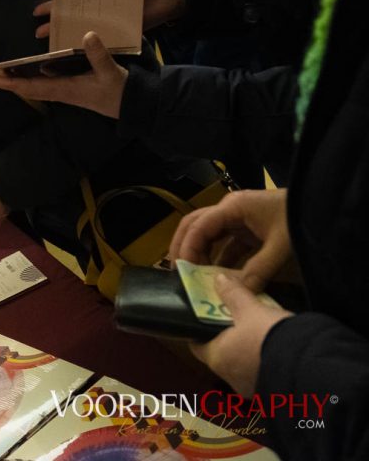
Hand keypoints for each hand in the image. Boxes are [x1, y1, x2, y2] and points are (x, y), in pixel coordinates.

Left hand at [0, 32, 127, 118]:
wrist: (132, 107)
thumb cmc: (119, 91)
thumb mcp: (110, 72)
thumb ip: (98, 54)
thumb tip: (87, 34)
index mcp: (65, 89)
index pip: (32, 87)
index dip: (12, 84)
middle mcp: (62, 92)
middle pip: (30, 89)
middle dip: (11, 82)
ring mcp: (67, 91)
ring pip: (38, 86)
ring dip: (22, 80)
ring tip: (7, 71)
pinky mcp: (74, 89)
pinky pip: (49, 83)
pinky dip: (38, 77)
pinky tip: (37, 67)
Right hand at [33, 0, 185, 39]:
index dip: (54, 3)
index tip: (39, 11)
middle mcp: (98, 6)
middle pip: (72, 16)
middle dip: (55, 23)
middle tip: (40, 32)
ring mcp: (108, 20)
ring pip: (84, 29)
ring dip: (69, 37)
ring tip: (54, 44)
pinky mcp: (121, 31)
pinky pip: (104, 39)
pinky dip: (94, 44)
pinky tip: (80, 51)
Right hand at [170, 189, 291, 291]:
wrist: (322, 205)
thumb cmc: (299, 219)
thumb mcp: (281, 246)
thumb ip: (259, 270)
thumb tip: (239, 294)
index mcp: (233, 207)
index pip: (199, 225)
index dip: (187, 247)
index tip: (182, 270)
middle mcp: (230, 209)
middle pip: (195, 225)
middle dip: (184, 247)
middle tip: (177, 272)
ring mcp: (238, 218)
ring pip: (208, 234)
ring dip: (200, 254)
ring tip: (193, 276)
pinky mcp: (248, 228)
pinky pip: (226, 243)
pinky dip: (219, 258)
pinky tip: (218, 277)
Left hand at [190, 273, 292, 394]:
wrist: (311, 367)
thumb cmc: (271, 336)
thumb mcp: (251, 309)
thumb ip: (233, 294)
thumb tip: (219, 279)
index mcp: (217, 359)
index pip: (197, 345)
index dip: (199, 330)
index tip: (206, 317)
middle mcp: (231, 378)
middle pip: (222, 354)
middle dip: (227, 337)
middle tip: (235, 319)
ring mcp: (252, 388)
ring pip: (243, 364)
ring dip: (248, 350)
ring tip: (258, 331)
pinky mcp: (273, 392)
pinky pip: (263, 373)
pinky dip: (265, 360)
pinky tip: (276, 347)